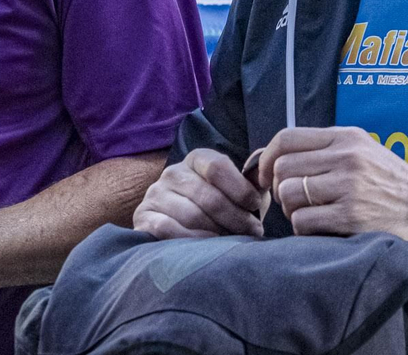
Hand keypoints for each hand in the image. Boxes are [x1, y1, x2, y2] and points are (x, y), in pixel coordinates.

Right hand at [132, 149, 266, 239]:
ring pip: (191, 215)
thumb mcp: (238, 192)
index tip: (256, 207)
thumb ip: (252, 179)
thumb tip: (264, 161)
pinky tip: (206, 248)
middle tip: (253, 232)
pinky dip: (191, 240)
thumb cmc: (221, 210)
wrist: (184, 232)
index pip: (217, 167)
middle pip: (208, 195)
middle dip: (236, 217)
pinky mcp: (143, 218)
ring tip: (233, 242)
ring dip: (217, 233)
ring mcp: (155, 194)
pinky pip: (168, 229)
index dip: (240, 189)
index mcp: (197, 159)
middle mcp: (173, 172)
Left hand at [259, 127, 407, 239]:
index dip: (266, 157)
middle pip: (283, 168)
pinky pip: (303, 221)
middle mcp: (347, 158)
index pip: (287, 138)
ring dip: (291, 210)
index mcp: (347, 138)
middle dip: (278, 188)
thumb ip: (323, 150)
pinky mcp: (351, 217)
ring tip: (308, 214)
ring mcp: (349, 187)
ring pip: (289, 195)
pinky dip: (304, 229)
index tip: (264, 174)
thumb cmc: (387, 183)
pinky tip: (321, 229)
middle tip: (291, 201)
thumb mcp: (362, 151)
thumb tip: (269, 157)